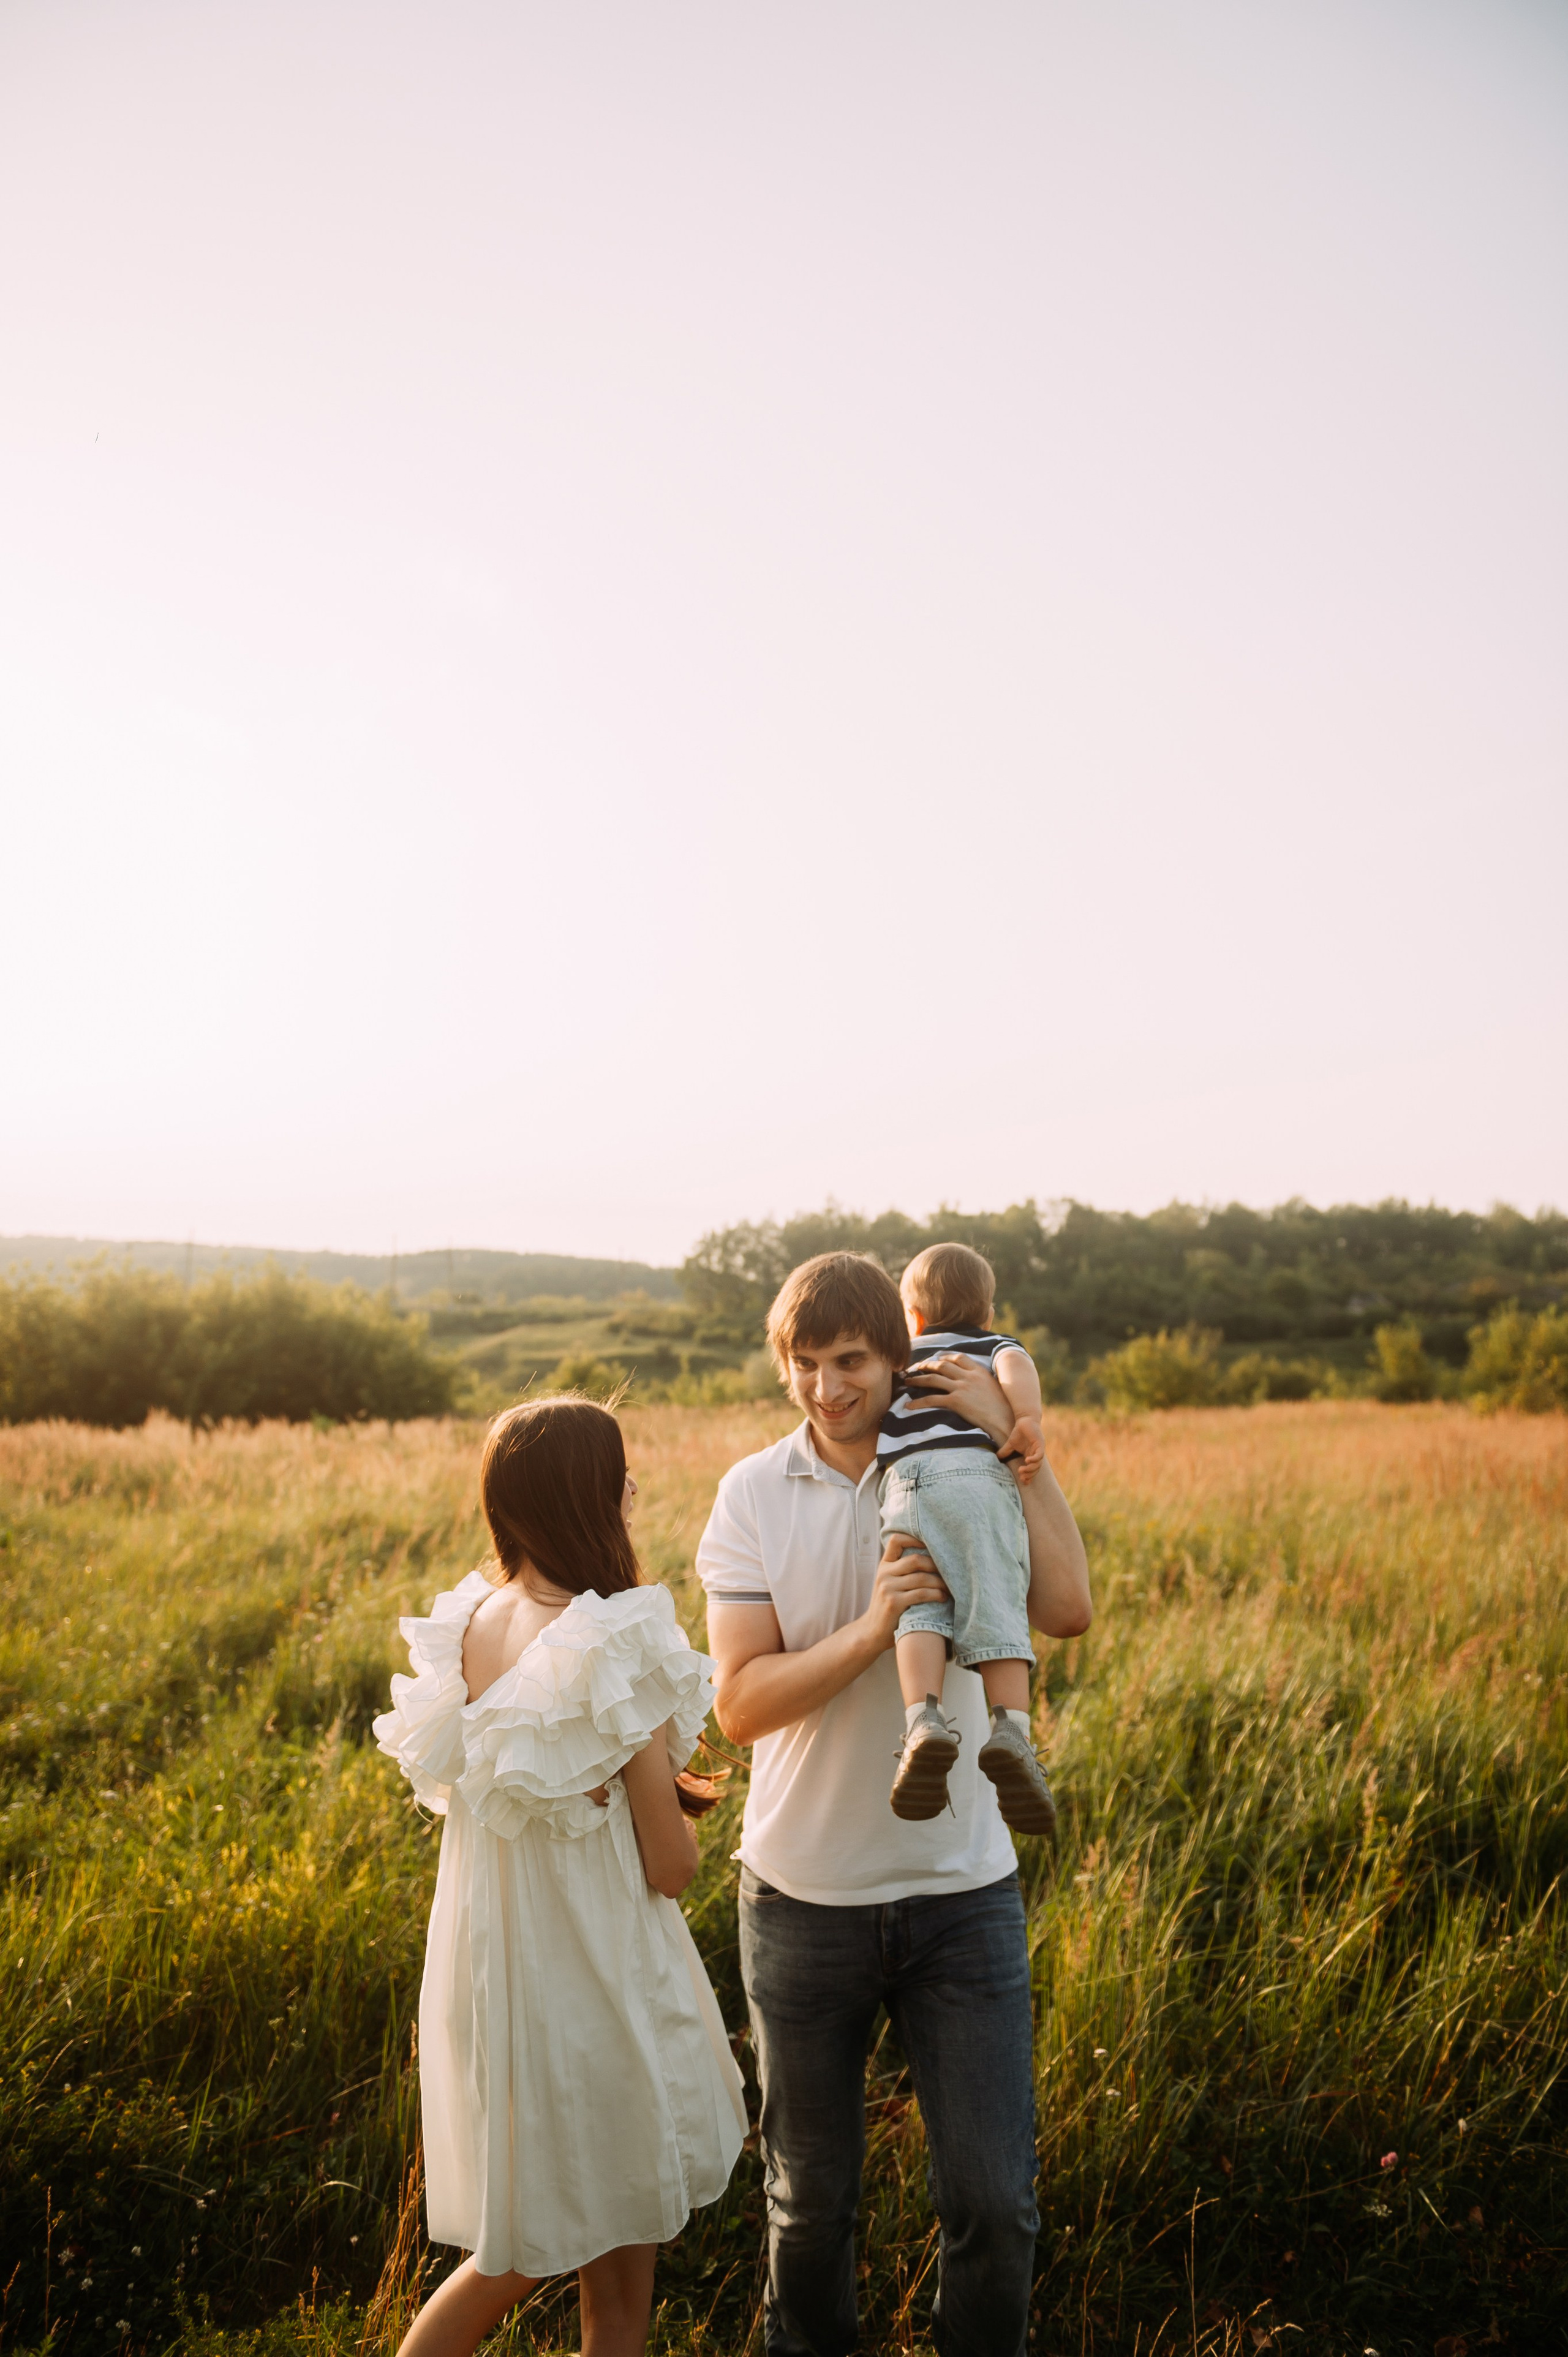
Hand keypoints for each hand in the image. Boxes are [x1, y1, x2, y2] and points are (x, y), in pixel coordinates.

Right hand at [863, 1529, 948, 1651]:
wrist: (872, 1632)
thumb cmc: (888, 1606)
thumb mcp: (889, 1583)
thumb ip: (902, 1570)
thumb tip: (932, 1556)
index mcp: (884, 1565)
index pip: (896, 1540)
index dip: (914, 1538)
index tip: (931, 1544)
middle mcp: (884, 1574)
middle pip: (915, 1559)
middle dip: (936, 1565)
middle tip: (949, 1572)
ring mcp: (887, 1588)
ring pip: (921, 1577)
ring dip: (940, 1582)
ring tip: (949, 1588)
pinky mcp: (893, 1603)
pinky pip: (921, 1594)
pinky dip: (936, 1594)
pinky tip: (943, 1598)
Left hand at [902, 1353, 1011, 1445]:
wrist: (1006, 1421)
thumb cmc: (1004, 1409)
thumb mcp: (995, 1388)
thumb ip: (983, 1381)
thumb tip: (976, 1383)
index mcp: (979, 1371)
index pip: (959, 1357)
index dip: (945, 1356)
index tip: (937, 1359)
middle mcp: (969, 1376)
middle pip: (942, 1365)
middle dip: (927, 1365)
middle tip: (916, 1368)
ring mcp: (962, 1388)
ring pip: (933, 1379)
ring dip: (918, 1379)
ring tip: (907, 1381)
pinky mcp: (956, 1402)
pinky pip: (932, 1399)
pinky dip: (918, 1402)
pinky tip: (909, 1405)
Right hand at [999, 1415, 1045, 1483]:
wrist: (1025, 1420)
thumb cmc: (1019, 1432)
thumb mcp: (1011, 1444)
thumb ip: (1005, 1452)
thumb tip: (996, 1458)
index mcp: (1031, 1456)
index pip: (1032, 1470)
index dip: (1029, 1477)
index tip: (1022, 1482)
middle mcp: (1036, 1454)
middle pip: (1035, 1469)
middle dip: (1029, 1475)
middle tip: (1021, 1477)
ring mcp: (1039, 1450)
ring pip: (1038, 1464)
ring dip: (1030, 1469)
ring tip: (1021, 1470)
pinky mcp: (1040, 1444)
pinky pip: (1039, 1455)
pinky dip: (1034, 1459)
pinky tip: (1027, 1461)